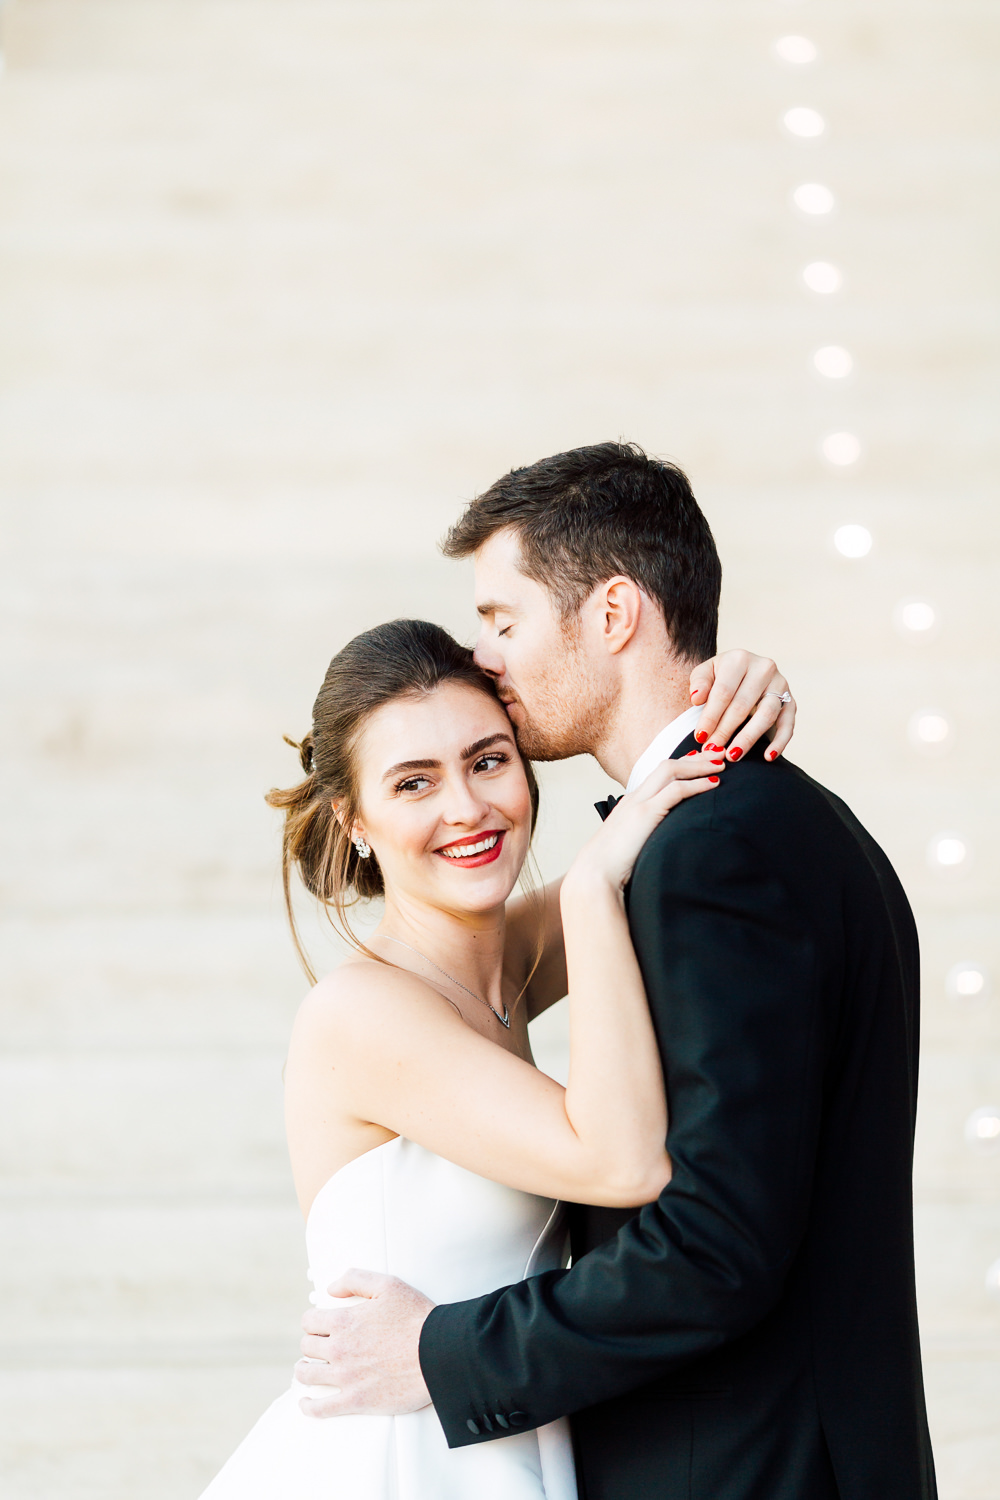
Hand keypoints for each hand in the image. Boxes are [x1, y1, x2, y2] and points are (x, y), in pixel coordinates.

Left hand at [295, 1268, 433, 1417]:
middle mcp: (339, 1349)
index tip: (320, 1326)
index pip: (309, 1321)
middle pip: (307, 1347)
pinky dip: (308, 1406)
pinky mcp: (356, 1401)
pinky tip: (306, 1402)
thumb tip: (330, 1289)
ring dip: (304, 1371)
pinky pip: (320, 1409)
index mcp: (344, 1321)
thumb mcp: (388, 1285)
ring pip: (307, 1375)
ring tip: (307, 1370)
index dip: (313, 1321)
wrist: (439, 1354)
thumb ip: (355, 1279)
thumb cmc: (416, 1318)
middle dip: (311, 1344)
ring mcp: (346, 1377)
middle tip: (319, 1347)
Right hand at [567, 750, 722, 894]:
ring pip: (672, 770)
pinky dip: (697, 784)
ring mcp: (639, 803)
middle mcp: (634, 797)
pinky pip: (676, 791)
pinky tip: (713, 784)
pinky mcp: (645, 814)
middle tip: (718, 754)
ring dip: (699, 766)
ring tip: (721, 765)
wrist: (594, 873)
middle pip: (667, 766)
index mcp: (630, 803)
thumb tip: (659, 843)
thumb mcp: (629, 844)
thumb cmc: (610, 866)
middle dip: (695, 758)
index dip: (682, 765)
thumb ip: (643, 836)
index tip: (701, 761)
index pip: (659, 775)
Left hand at [688, 650, 795, 762]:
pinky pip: (787, 724)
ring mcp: (780, 685)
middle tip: (712, 750)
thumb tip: (697, 699)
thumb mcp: (706, 673)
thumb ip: (699, 683)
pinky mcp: (791, 701)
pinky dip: (779, 742)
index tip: (700, 737)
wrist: (747, 673)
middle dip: (725, 731)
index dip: (710, 716)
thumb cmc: (722, 676)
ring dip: (748, 739)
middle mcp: (764, 668)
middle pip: (742, 705)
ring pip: (766, 715)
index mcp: (739, 659)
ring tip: (733, 755)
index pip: (723, 692)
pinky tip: (768, 757)